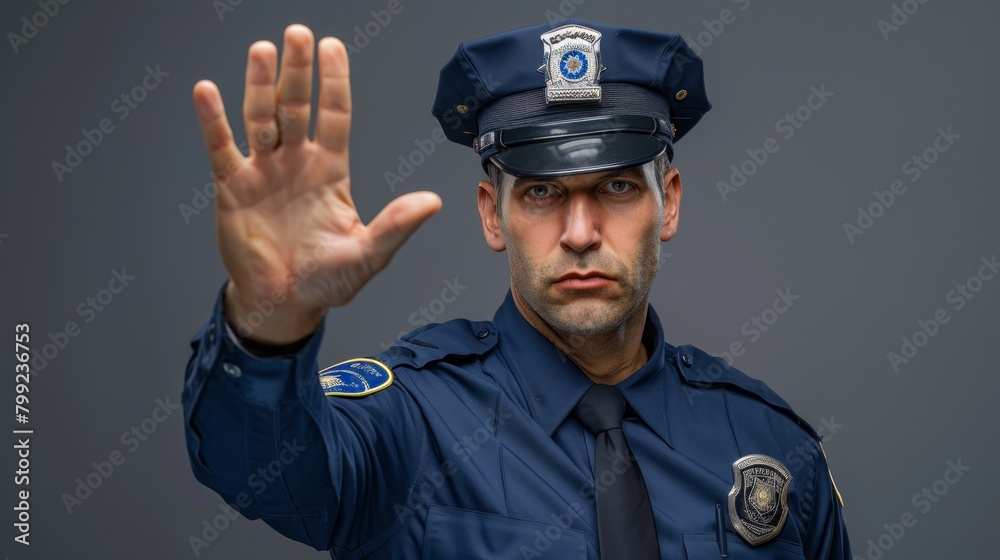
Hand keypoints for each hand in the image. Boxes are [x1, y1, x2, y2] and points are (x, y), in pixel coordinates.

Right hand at [192, 25, 441, 342]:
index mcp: (331, 170)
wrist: (284, 303)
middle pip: (296, 106)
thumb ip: (396, 226)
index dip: (334, 83)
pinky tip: (207, 91)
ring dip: (260, 85)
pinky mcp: (233, 186)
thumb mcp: (368, 254)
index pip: (335, 116)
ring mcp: (263, 170)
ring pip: (261, 118)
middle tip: (298, 34)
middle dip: (297, 71)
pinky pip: (222, 147)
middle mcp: (297, 161)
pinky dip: (213, 120)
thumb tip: (432, 201)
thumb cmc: (328, 279)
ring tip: (262, 51)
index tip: (333, 47)